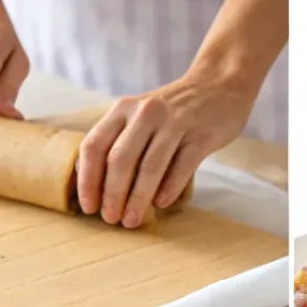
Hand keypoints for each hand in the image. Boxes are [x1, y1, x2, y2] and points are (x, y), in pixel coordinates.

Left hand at [77, 70, 254, 226]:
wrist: (218, 86)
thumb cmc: (174, 112)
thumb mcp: (140, 118)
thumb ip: (122, 144)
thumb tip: (101, 190)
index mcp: (123, 109)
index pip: (95, 146)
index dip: (88, 179)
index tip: (88, 207)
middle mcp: (145, 113)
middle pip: (120, 159)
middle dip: (112, 194)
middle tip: (111, 219)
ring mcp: (174, 123)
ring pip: (150, 166)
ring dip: (138, 198)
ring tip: (132, 220)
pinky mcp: (200, 135)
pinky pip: (182, 166)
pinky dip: (170, 188)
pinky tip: (161, 204)